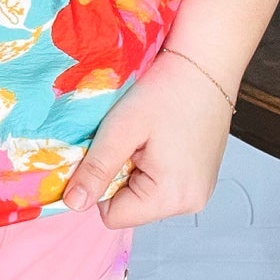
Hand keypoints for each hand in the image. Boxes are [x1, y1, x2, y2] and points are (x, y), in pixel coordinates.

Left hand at [59, 47, 236, 227]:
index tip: (111, 149)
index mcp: (171, 197)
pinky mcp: (201, 178)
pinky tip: (161, 136)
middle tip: (133, 138)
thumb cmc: (166, 90)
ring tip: (148, 134)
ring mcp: (199, 192)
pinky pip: (162, 184)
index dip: (101, 183)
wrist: (206, 63)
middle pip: (131, 207)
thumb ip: (96, 168)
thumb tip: (73, 203)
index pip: (113, 216)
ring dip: (136, 168)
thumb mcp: (122, 128)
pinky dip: (153, 164)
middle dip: (121, 174)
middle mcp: (191, 202)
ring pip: (145, 195)